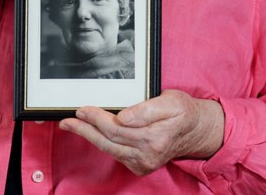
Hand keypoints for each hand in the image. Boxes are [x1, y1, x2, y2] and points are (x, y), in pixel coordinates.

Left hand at [58, 89, 224, 175]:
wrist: (198, 131)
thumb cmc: (184, 111)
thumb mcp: (171, 101)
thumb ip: (146, 109)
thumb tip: (123, 117)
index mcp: (155, 137)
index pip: (117, 128)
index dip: (96, 118)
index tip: (82, 109)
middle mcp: (149, 154)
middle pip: (109, 141)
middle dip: (85, 129)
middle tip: (68, 120)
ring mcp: (144, 162)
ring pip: (109, 149)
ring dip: (89, 137)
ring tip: (72, 125)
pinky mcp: (141, 166)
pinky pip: (116, 154)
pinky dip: (102, 143)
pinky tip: (92, 134)